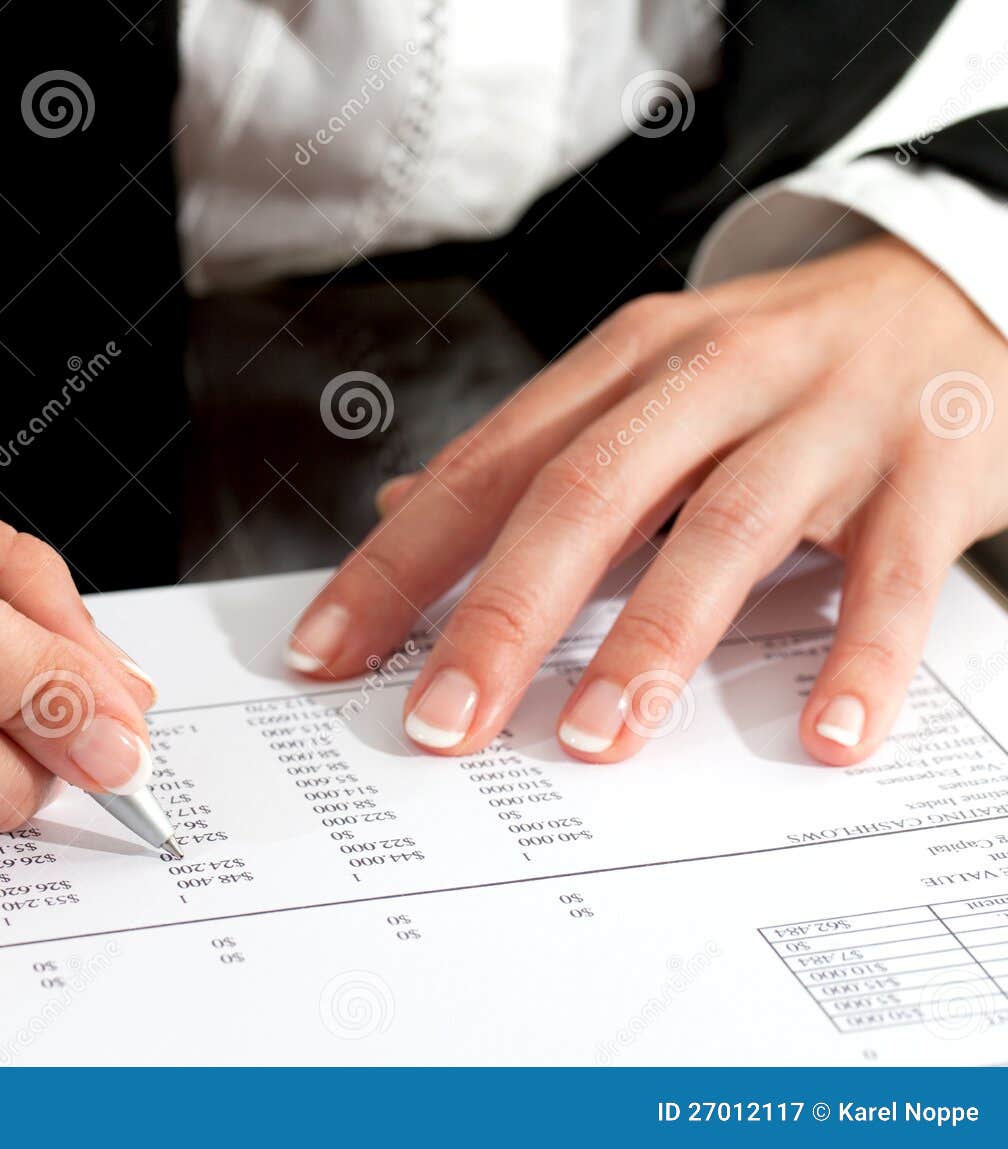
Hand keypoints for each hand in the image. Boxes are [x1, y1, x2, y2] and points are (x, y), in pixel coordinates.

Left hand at [288, 235, 1007, 764]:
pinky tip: (825, 734)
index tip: (326, 651)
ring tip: (591, 740)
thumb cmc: (774, 364)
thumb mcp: (641, 384)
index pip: (485, 469)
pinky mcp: (927, 470)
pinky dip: (859, 658)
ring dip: (651, 642)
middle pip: (584, 495)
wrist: (954, 285)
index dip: (397, 562)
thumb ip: (530, 453)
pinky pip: (890, 574)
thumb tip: (399, 506)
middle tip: (442, 722)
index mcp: (623, 365)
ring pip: (723, 530)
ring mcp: (823, 421)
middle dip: (500, 616)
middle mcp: (710, 380)